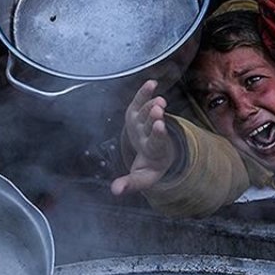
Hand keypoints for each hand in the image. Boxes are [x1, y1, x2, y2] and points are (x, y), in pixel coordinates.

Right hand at [111, 80, 179, 195]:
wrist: (158, 156)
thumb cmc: (149, 168)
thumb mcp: (140, 179)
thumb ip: (129, 184)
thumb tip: (115, 191)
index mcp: (154, 152)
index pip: (157, 143)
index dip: (158, 135)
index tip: (159, 127)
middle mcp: (151, 136)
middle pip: (152, 125)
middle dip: (154, 117)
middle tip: (158, 110)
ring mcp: (146, 124)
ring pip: (148, 114)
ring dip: (150, 105)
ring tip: (158, 99)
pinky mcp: (139, 115)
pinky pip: (143, 102)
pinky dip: (145, 93)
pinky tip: (151, 83)